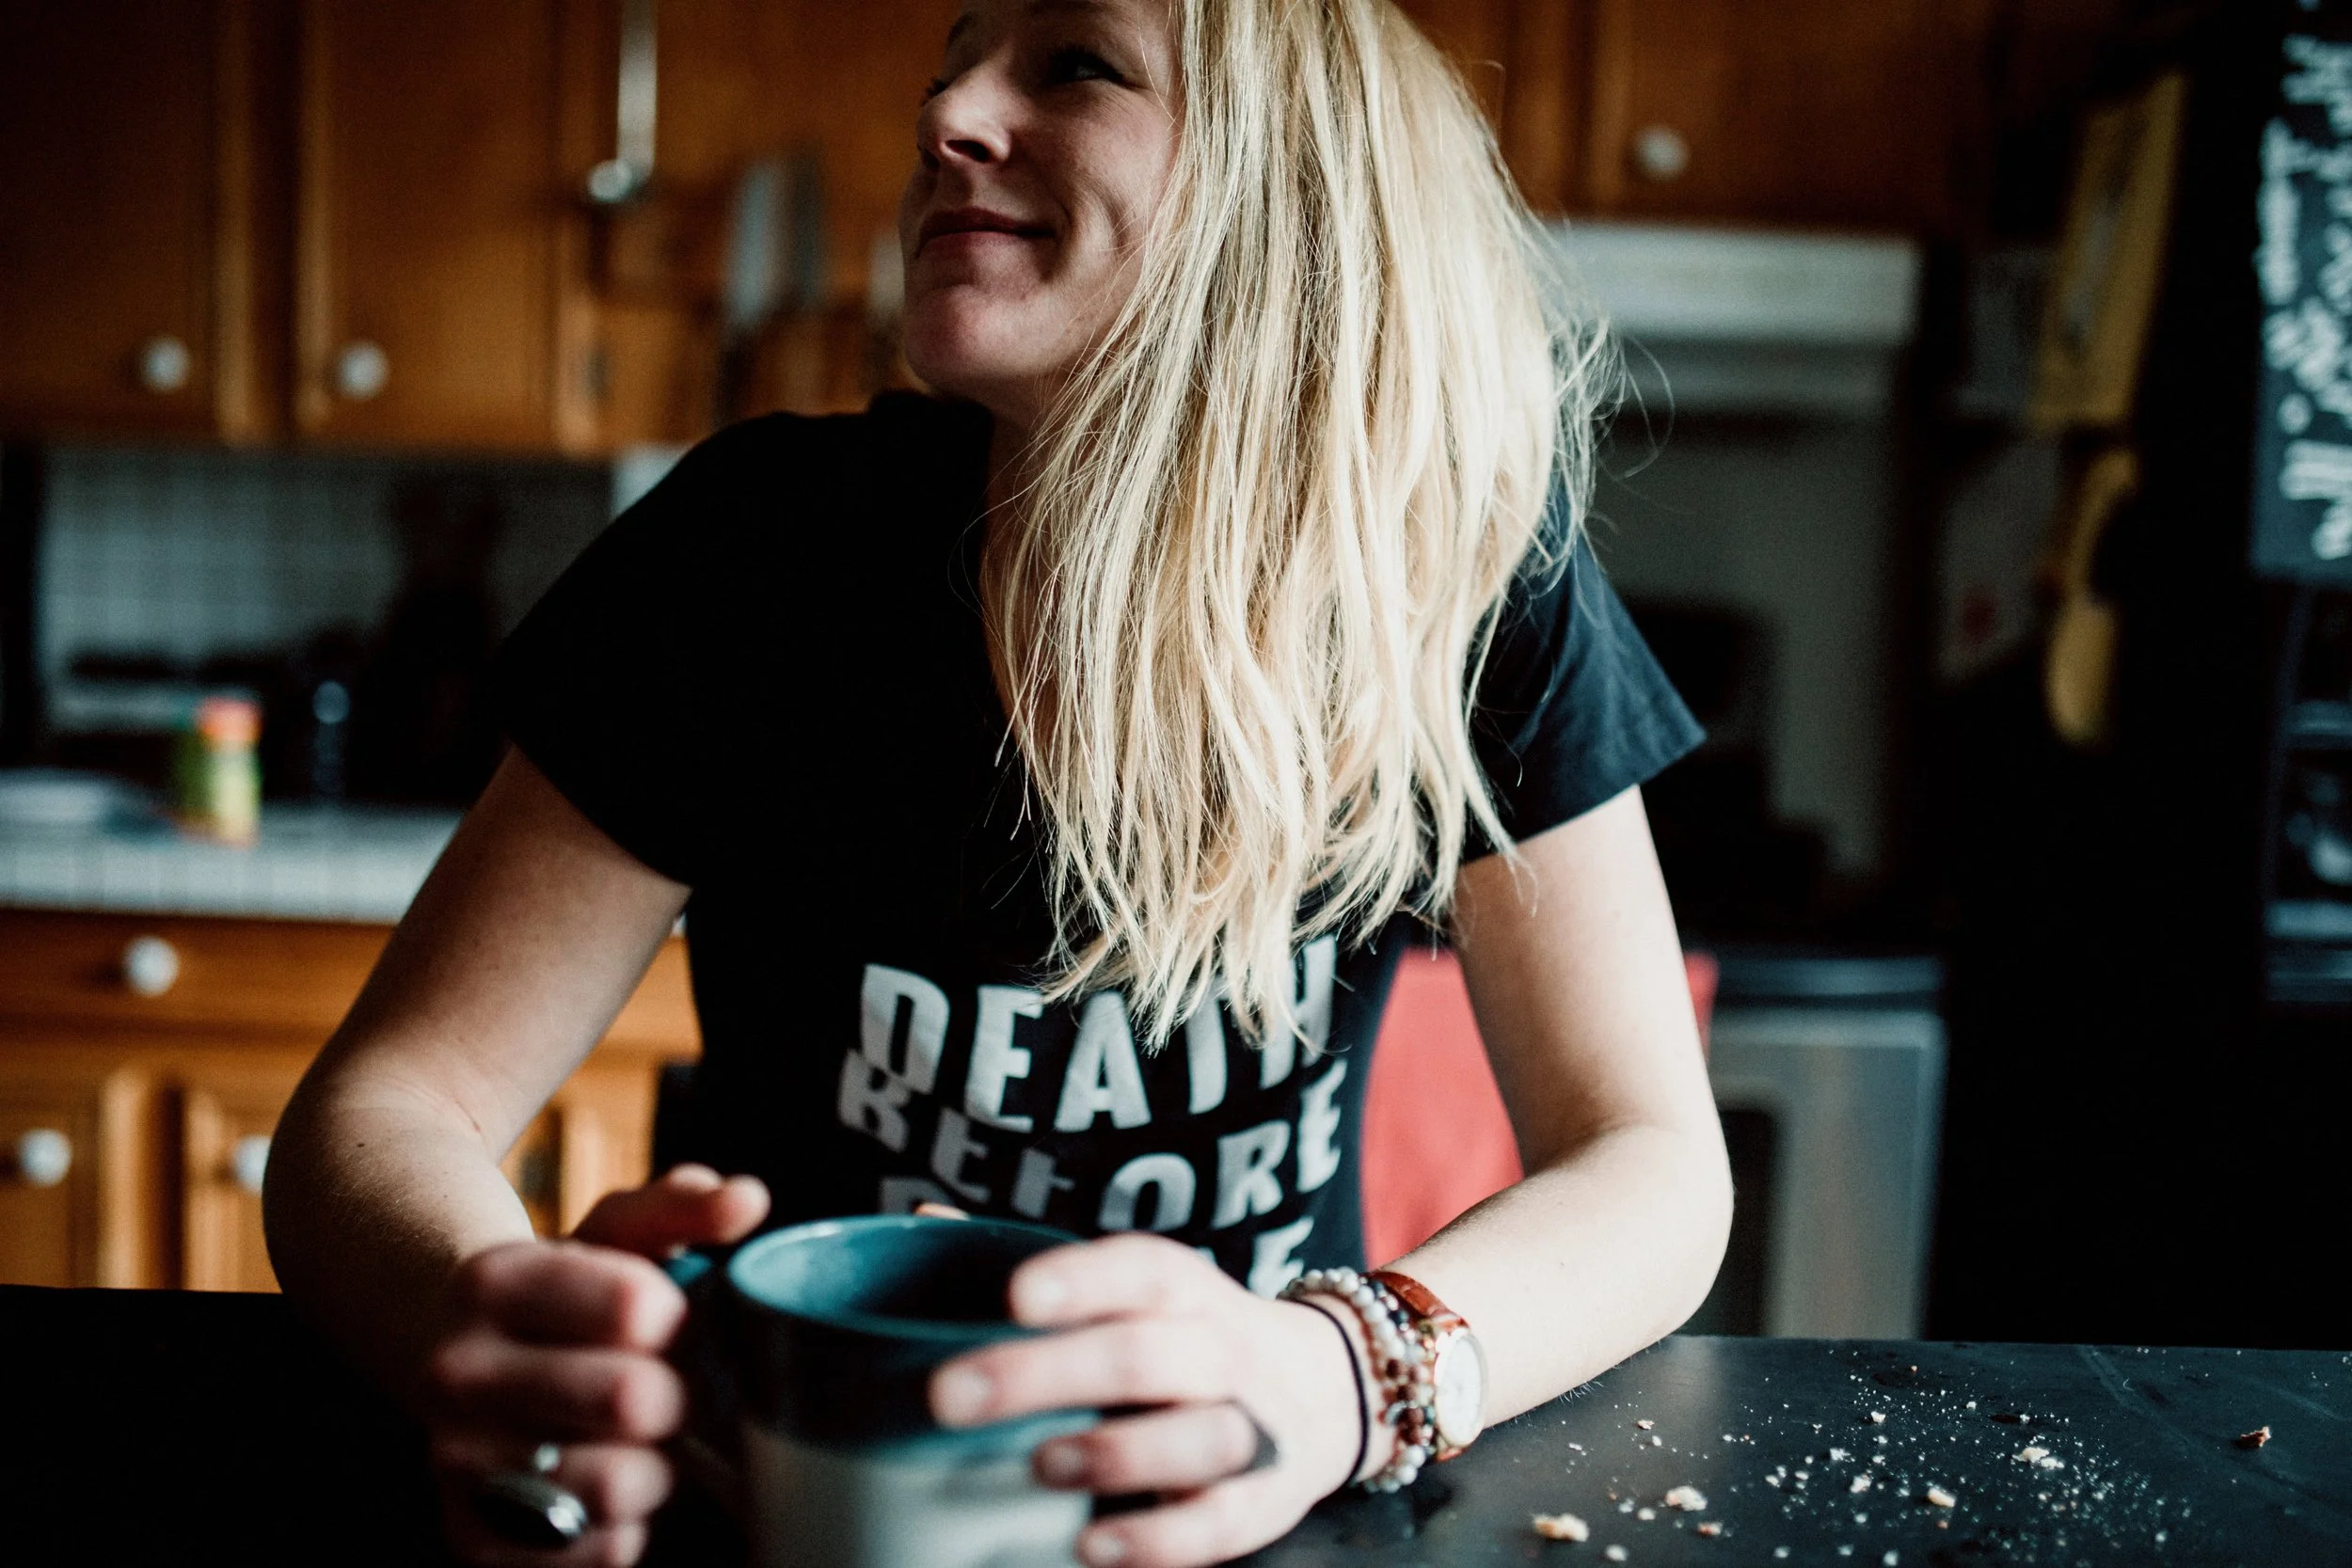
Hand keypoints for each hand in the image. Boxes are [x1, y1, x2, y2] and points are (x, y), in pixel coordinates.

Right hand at [425, 1164, 769, 1566]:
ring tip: (640, 1441)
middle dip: (676, 1395)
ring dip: (656, 1470)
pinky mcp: (474, 1536)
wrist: (454, 1348)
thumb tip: (746, 1199)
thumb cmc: (561, 1291)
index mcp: (494, 1282)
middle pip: (632, 1401)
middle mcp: (458, 1373)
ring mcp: (456, 1461)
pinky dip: (628, 1528)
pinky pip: (599, 1553)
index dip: (677, 1317)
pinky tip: (611, 1486)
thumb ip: (679, 1206)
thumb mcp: (611, 1232)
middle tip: (668, 1388)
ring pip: (616, 1487)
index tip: (665, 1319)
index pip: (635, 1307)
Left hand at [928, 1234, 1377, 1567]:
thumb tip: (922, 1225)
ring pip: (1194, 1437)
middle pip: (1142, 1355)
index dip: (1081, 1281)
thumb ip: (1042, 1272)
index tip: (1015, 1296)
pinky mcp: (1261, 1503)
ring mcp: (1248, 1428)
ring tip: (1037, 1465)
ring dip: (1113, 1453)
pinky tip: (1093, 1545)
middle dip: (1047, 1374)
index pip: (1139, 1270)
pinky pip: (1216, 1524)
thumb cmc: (1188, 1339)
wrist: (1327, 1393)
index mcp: (1181, 1291)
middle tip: (951, 1395)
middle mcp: (1220, 1350)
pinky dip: (1157, 1541)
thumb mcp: (1137, 1291)